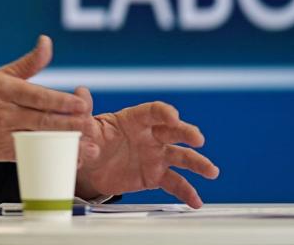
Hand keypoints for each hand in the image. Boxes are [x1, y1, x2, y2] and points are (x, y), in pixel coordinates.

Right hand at [0, 35, 94, 160]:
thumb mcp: (1, 74)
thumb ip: (29, 63)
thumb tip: (47, 42)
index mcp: (4, 89)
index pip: (37, 96)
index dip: (60, 101)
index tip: (81, 104)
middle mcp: (4, 112)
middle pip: (42, 120)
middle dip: (69, 124)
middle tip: (91, 125)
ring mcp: (3, 134)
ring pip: (39, 140)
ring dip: (65, 144)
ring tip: (88, 147)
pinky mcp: (3, 152)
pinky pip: (31, 155)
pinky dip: (51, 157)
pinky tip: (69, 157)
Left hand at [75, 91, 219, 207]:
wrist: (90, 165)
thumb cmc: (90, 139)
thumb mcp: (85, 127)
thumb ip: (85, 114)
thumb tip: (81, 92)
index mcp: (133, 119)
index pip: (153, 111)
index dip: (164, 112)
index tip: (173, 116)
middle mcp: (150, 135)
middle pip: (173, 131)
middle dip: (187, 133)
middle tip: (198, 139)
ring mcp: (156, 155)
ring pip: (181, 157)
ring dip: (198, 163)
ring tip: (212, 171)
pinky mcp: (156, 175)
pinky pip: (174, 183)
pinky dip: (186, 192)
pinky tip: (196, 202)